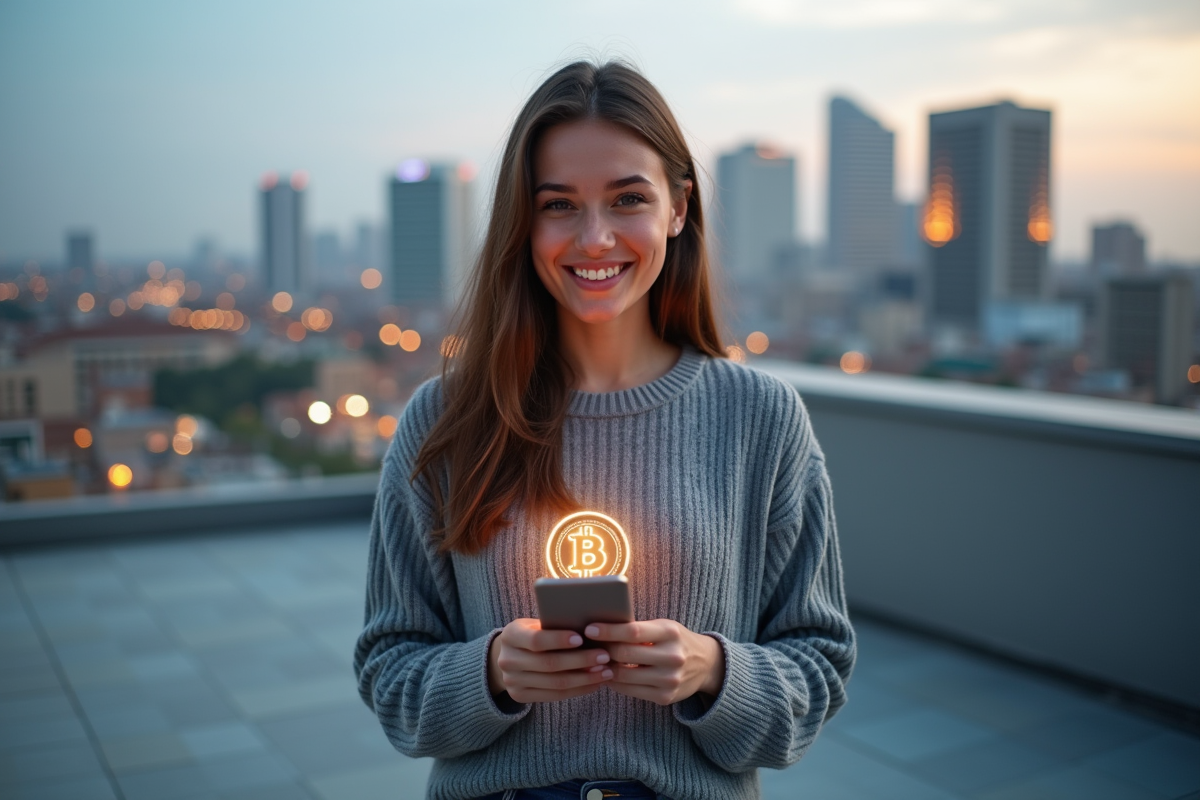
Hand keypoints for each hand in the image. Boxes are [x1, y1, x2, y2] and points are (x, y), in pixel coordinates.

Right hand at [487, 618, 613, 702]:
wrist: (510, 655)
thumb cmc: (534, 633)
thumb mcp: (537, 623)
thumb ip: (555, 625)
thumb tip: (591, 628)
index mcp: (510, 635)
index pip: (536, 640)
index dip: (559, 640)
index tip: (582, 638)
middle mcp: (507, 660)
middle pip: (548, 664)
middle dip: (580, 661)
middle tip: (604, 656)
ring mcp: (512, 681)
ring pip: (554, 683)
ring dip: (584, 678)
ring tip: (605, 671)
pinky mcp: (519, 696)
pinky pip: (554, 696)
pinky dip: (577, 690)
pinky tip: (594, 683)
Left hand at [584, 619, 724, 705]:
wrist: (706, 665)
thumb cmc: (675, 640)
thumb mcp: (663, 627)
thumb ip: (638, 629)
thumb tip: (600, 629)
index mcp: (670, 633)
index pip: (633, 632)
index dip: (608, 631)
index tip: (589, 629)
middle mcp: (672, 657)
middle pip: (625, 655)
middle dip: (603, 650)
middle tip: (587, 646)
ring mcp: (670, 680)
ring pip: (624, 676)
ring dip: (605, 668)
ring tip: (594, 661)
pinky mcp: (665, 697)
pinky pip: (630, 691)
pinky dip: (615, 683)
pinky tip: (608, 674)